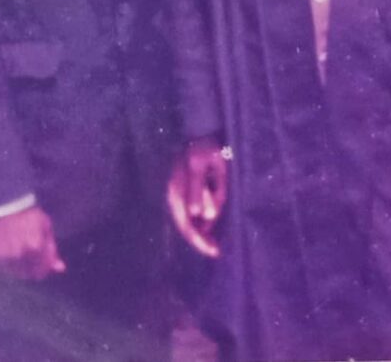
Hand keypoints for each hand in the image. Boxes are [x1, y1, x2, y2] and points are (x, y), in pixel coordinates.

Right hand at [0, 205, 65, 280]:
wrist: (3, 206)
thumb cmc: (29, 215)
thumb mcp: (45, 228)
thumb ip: (52, 250)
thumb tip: (61, 269)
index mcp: (35, 248)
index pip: (42, 271)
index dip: (45, 266)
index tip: (44, 259)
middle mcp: (19, 256)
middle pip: (29, 274)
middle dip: (33, 266)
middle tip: (32, 252)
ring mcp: (3, 258)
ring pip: (15, 272)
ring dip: (20, 264)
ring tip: (19, 246)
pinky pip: (2, 266)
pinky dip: (7, 261)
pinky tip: (8, 247)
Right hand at [168, 137, 227, 257]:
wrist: (198, 137)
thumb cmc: (211, 151)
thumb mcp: (217, 166)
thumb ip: (214, 191)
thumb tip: (204, 216)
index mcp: (187, 181)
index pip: (190, 218)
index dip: (201, 238)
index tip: (214, 250)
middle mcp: (175, 190)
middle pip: (183, 224)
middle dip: (198, 241)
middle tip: (214, 252)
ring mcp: (173, 192)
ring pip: (182, 221)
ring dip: (196, 234)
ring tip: (212, 245)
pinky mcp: (174, 194)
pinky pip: (182, 214)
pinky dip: (193, 224)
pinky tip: (206, 231)